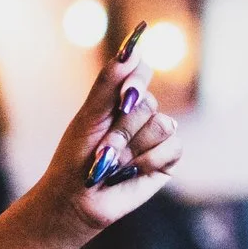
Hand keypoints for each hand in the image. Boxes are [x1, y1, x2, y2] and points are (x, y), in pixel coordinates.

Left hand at [23, 27, 182, 237]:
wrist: (75, 199)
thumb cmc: (75, 158)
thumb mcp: (88, 117)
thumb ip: (108, 84)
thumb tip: (131, 50)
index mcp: (119, 98)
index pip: (140, 72)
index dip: (133, 82)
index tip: (119, 99)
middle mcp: (140, 114)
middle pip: (149, 102)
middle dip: (122, 129)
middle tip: (102, 148)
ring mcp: (155, 136)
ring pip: (163, 125)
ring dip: (133, 147)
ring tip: (113, 162)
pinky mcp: (167, 159)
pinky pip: (172, 147)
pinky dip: (147, 161)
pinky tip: (130, 172)